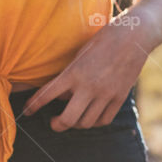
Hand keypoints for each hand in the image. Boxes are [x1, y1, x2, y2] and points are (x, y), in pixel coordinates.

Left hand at [22, 16, 151, 128]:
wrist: (133, 36)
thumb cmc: (102, 40)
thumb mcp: (80, 55)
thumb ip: (70, 77)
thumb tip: (62, 98)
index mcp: (74, 72)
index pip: (47, 94)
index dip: (34, 105)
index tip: (27, 110)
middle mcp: (89, 86)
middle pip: (68, 119)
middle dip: (57, 124)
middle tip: (53, 122)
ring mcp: (106, 94)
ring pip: (86, 122)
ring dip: (75, 124)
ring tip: (72, 118)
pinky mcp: (120, 97)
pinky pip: (104, 120)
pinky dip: (94, 121)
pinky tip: (90, 116)